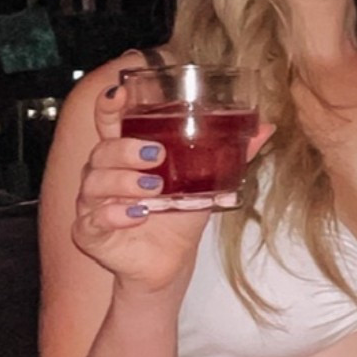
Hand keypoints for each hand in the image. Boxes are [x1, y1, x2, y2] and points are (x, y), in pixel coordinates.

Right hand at [71, 77, 272, 295]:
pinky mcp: (91, 232)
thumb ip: (230, 155)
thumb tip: (265, 128)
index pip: (109, 122)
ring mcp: (94, 203)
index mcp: (127, 155)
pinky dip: (115, 214)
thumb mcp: (206, 182)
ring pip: (96, 182)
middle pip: (102, 151)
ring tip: (154, 189)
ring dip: (124, 182)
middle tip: (156, 155)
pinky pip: (94, 218)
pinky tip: (137, 215)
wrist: (171, 262)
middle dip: (126, 149)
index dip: (109, 106)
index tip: (119, 94)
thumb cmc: (179, 216)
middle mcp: (105, 175)